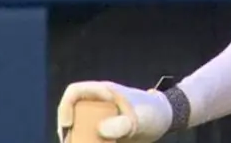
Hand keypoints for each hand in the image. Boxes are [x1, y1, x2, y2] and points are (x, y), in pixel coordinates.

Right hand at [57, 81, 172, 142]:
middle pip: (72, 115)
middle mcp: (97, 105)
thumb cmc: (154, 112)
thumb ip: (123, 124)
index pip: (74, 93)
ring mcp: (99, 118)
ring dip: (78, 139)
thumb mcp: (142, 118)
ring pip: (79, 130)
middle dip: (70, 132)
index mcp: (103, 92)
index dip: (65, 107)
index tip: (68, 125)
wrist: (165, 120)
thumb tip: (100, 130)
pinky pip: (90, 138)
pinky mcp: (104, 132)